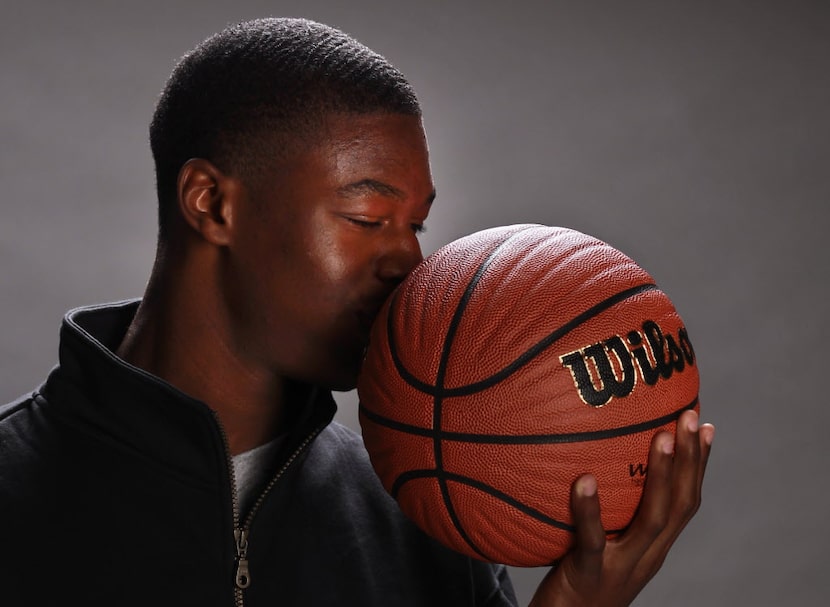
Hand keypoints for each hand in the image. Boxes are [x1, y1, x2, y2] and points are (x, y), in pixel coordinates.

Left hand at [529, 409, 713, 606]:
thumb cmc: (577, 581)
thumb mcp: (598, 543)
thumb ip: (607, 510)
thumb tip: (593, 459)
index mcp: (653, 548)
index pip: (686, 503)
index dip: (698, 465)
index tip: (704, 425)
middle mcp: (646, 557)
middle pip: (680, 506)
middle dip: (690, 459)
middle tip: (689, 416)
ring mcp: (621, 568)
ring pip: (652, 521)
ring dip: (661, 478)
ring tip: (661, 437)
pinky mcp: (588, 575)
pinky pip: (591, 540)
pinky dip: (590, 510)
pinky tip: (584, 480)